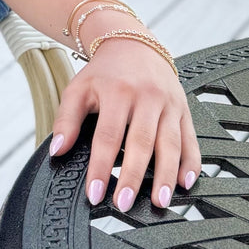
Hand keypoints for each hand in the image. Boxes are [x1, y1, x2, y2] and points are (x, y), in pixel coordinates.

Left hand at [49, 37, 200, 211]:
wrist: (133, 45)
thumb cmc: (104, 73)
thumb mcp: (78, 89)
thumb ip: (66, 120)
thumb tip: (57, 150)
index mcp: (117, 93)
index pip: (108, 137)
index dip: (101, 167)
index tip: (95, 194)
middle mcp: (147, 98)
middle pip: (141, 143)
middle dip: (133, 177)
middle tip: (125, 203)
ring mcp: (169, 104)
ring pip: (170, 143)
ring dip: (166, 175)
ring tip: (159, 202)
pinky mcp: (184, 110)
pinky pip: (190, 139)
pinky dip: (191, 163)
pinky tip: (185, 183)